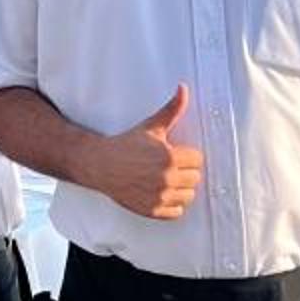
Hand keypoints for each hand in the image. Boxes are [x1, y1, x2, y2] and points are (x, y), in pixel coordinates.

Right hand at [91, 85, 203, 220]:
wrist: (101, 164)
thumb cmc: (127, 144)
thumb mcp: (151, 126)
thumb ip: (172, 109)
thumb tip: (183, 88)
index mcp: (170, 157)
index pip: (198, 160)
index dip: (187, 155)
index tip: (174, 153)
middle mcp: (167, 179)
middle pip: (195, 178)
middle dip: (185, 171)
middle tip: (168, 166)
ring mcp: (160, 196)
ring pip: (189, 196)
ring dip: (181, 189)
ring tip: (166, 179)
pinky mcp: (152, 210)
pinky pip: (177, 212)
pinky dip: (172, 205)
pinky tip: (161, 193)